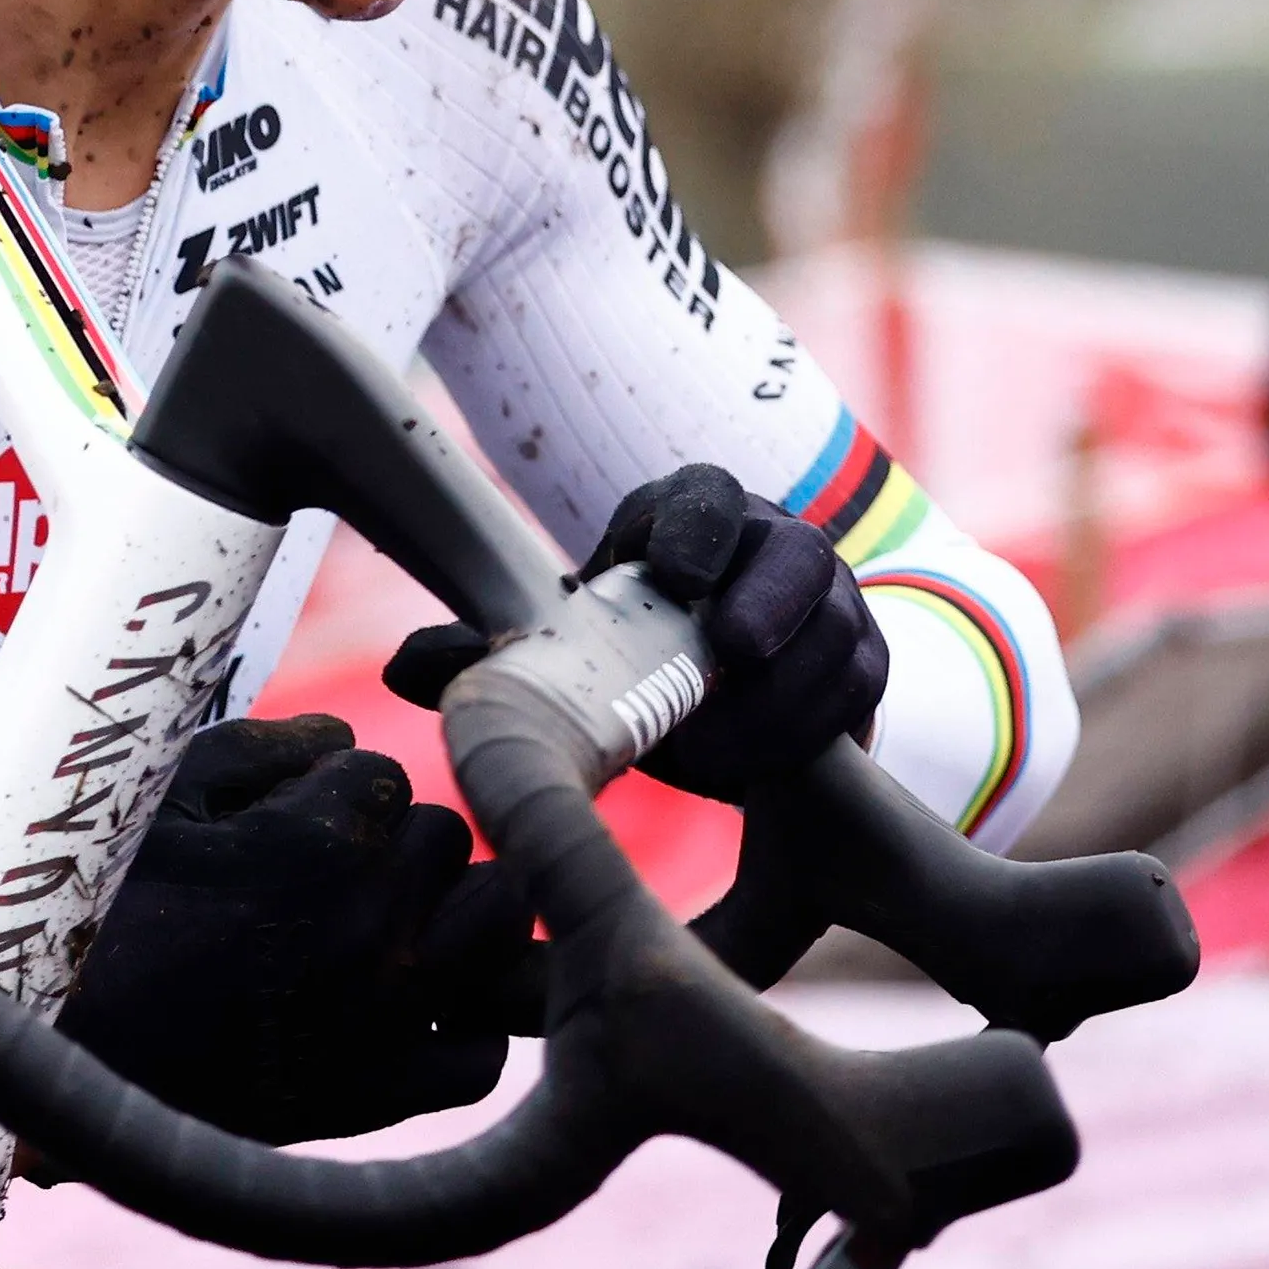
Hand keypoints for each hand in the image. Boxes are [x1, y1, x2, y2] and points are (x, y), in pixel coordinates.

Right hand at [49, 713, 531, 1162]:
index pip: (383, 773)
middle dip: (396, 842)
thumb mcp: (160, 804)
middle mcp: (375, 925)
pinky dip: (461, 1023)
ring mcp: (390, 1015)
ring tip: (393, 924)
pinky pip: (483, 1051)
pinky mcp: (384, 1096)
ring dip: (454, 908)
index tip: (288, 821)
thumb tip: (336, 737)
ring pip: (497, 920)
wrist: (68, 1061)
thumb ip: (257, 749)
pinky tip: (412, 1007)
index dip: (334, 791)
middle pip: (447, 837)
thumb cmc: (100, 916)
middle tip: (330, 871)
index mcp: (320, 842)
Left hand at [385, 463, 886, 799]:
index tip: (676, 574)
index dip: (697, 526)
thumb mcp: (573, 633)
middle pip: (800, 555)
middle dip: (769, 603)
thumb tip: (403, 668)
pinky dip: (813, 735)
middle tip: (729, 652)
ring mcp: (833, 603)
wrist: (724, 674)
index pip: (706, 494)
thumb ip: (496, 647)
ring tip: (715, 749)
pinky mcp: (866, 664)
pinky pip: (860, 696)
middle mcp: (774, 544)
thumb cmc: (631, 639)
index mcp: (694, 512)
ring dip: (780, 697)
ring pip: (838, 634)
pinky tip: (760, 773)